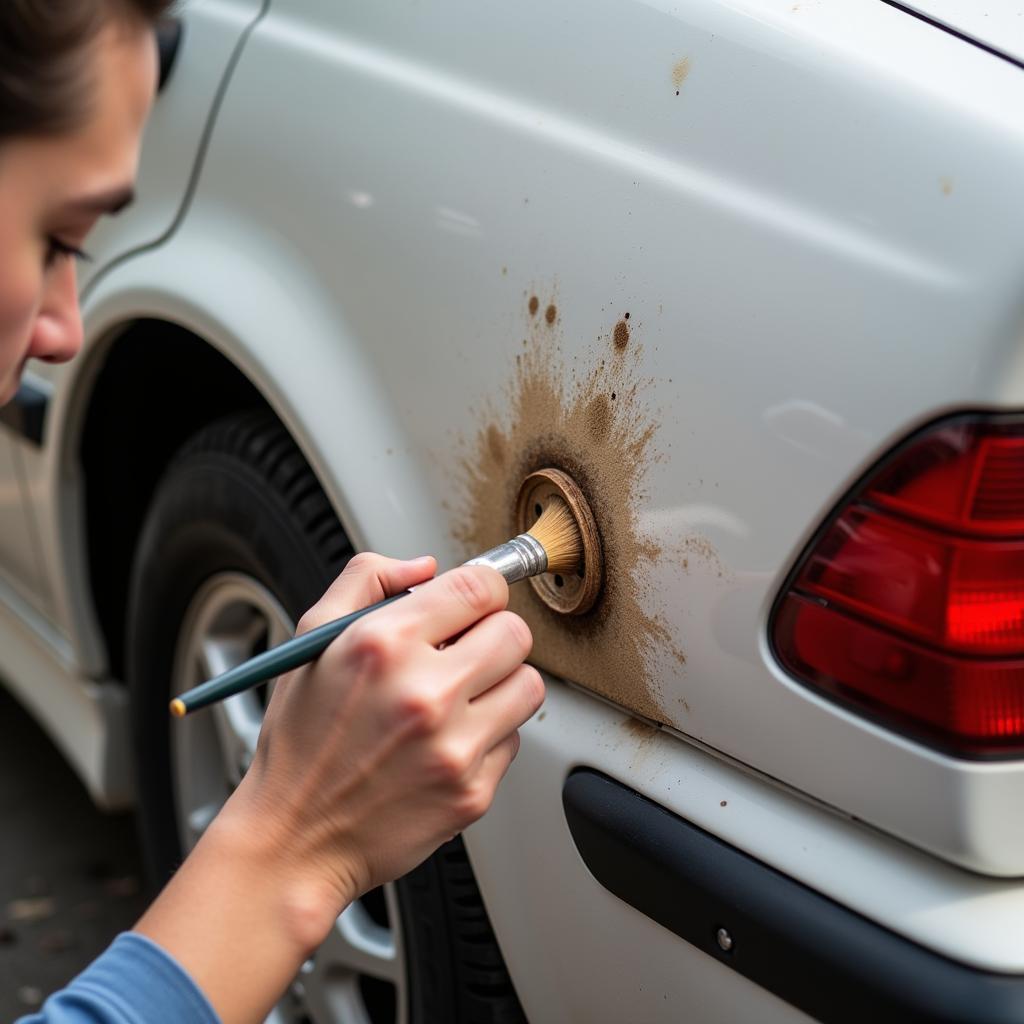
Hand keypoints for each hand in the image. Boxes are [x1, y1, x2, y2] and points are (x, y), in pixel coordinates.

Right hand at [242, 551, 543, 909]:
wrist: (295, 839)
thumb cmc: (303, 742)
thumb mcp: (313, 641)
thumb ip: (367, 580)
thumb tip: (425, 565)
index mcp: (384, 645)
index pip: (479, 587)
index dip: (484, 588)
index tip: (477, 600)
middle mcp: (424, 693)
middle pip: (516, 633)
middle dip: (492, 635)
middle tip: (464, 651)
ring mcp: (453, 747)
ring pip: (528, 685)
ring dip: (500, 684)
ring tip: (460, 697)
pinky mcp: (472, 792)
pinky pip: (514, 740)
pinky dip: (488, 736)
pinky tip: (447, 741)